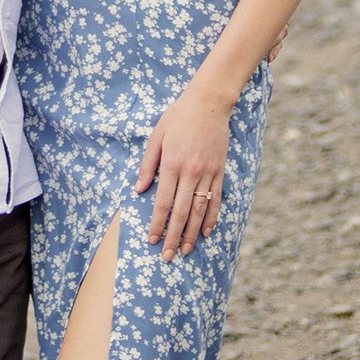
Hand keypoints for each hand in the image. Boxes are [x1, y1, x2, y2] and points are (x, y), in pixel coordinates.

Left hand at [136, 83, 232, 258]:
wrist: (209, 103)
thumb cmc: (178, 117)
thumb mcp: (156, 137)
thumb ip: (147, 165)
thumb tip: (139, 190)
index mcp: (172, 164)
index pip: (163, 202)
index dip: (157, 223)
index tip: (152, 240)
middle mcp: (191, 172)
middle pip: (180, 212)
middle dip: (172, 236)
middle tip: (167, 256)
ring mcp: (208, 173)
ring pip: (199, 210)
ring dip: (191, 233)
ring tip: (185, 250)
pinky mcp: (220, 171)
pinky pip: (216, 199)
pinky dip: (211, 218)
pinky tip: (206, 232)